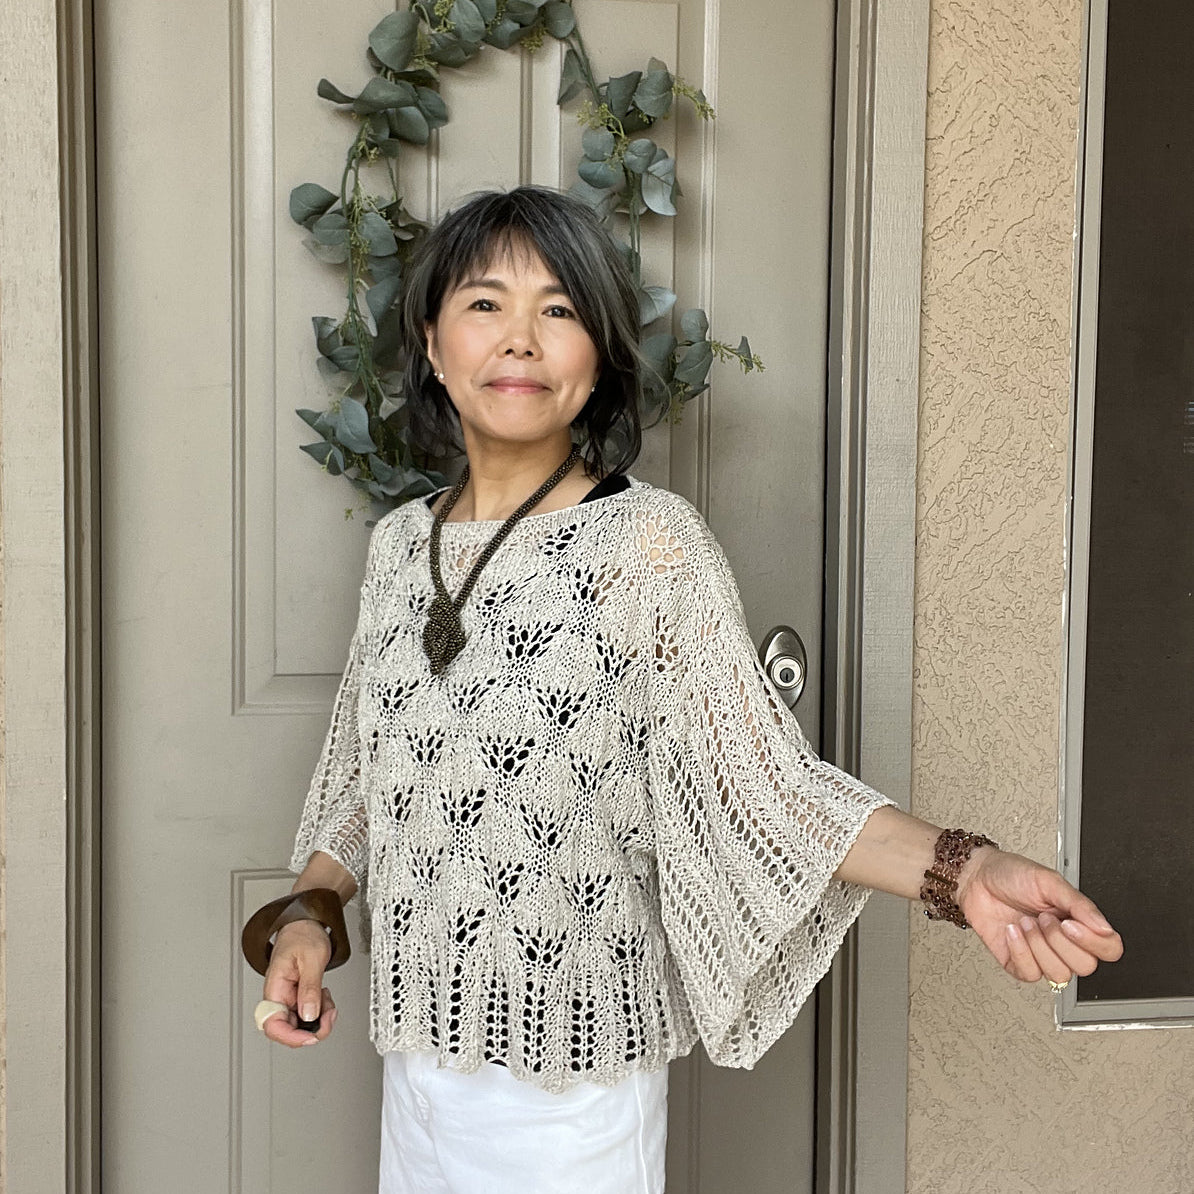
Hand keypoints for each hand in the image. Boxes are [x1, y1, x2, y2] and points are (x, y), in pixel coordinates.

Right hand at [260, 919, 337, 1047]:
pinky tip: (325, 998)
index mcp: (274, 988)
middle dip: (312, 1029)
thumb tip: (309, 1016)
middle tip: (329, 1017)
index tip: (310, 1037)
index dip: (291, 1037)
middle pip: (288, 1029)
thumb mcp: (312, 959)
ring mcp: (288, 997)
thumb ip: (309, 989)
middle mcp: (279, 996)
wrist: (306, 922)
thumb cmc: (303, 935)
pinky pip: (307, 1012)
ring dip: (319, 1019)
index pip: (273, 1024)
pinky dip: (320, 1010)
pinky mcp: (297, 996)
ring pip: (301, 1023)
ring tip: (329, 1002)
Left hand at [955, 847, 1123, 986]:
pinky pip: (1031, 974)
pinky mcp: (1019, 963)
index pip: (1109, 949)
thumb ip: (1080, 905)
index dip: (1095, 943)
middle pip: (1086, 966)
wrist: (976, 878)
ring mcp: (1042, 954)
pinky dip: (1020, 951)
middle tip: (1043, 917)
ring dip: (1039, 945)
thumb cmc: (1012, 875)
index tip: (1071, 923)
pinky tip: (1012, 931)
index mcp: (1078, 921)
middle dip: (1060, 941)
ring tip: (1026, 922)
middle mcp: (1064, 942)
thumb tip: (1106, 929)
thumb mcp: (1049, 882)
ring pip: (1059, 975)